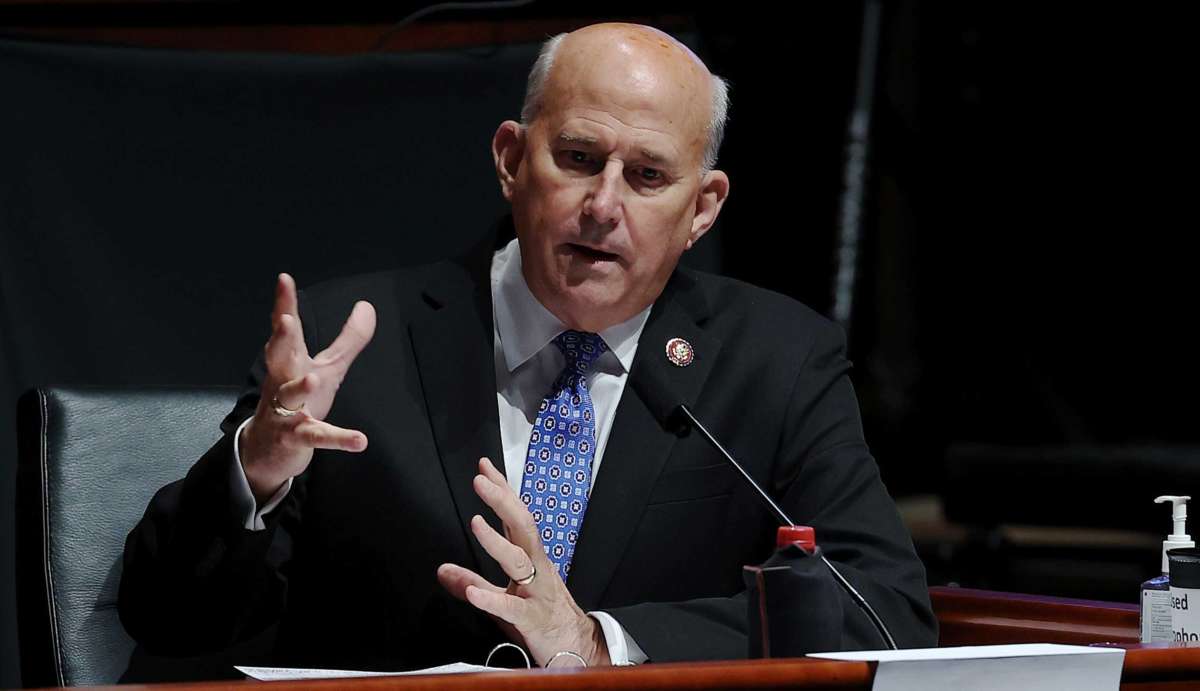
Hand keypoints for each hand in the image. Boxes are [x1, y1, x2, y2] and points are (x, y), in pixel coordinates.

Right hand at [239, 273, 376, 502]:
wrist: (267, 450)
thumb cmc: (297, 402)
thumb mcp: (327, 368)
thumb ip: (348, 339)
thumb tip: (367, 306)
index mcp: (290, 362)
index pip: (286, 329)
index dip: (284, 304)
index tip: (284, 279)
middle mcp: (283, 382)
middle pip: (279, 358)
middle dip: (281, 340)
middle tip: (286, 322)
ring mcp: (286, 411)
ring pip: (290, 396)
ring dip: (300, 387)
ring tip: (314, 378)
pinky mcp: (296, 438)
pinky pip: (316, 437)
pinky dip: (338, 439)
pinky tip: (359, 440)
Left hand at [437, 458, 610, 666]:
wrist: (575, 649)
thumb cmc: (540, 617)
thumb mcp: (503, 597)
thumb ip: (474, 581)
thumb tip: (443, 570)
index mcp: (530, 558)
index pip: (515, 517)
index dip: (502, 490)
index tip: (484, 467)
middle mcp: (536, 568)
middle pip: (522, 527)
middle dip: (502, 501)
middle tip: (480, 481)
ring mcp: (536, 592)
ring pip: (519, 561)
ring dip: (496, 542)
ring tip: (476, 523)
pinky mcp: (533, 619)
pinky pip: (512, 608)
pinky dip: (492, 600)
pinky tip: (474, 593)